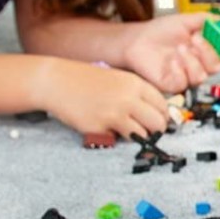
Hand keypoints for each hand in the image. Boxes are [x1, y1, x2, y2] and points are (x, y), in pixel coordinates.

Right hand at [37, 58, 167, 139]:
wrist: (57, 82)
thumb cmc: (87, 80)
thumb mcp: (117, 79)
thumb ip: (136, 94)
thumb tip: (156, 114)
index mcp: (134, 83)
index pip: (163, 105)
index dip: (163, 116)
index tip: (158, 121)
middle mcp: (128, 99)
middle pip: (158, 123)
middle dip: (156, 131)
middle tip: (148, 132)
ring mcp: (115, 114)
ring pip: (142, 135)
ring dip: (138, 137)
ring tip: (126, 130)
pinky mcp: (101, 128)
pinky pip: (119, 139)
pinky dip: (117, 137)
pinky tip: (107, 127)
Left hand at [122, 13, 219, 91]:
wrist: (137, 41)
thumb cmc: (159, 32)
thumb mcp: (186, 20)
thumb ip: (207, 20)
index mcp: (205, 50)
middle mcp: (199, 64)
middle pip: (217, 66)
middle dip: (209, 52)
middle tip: (196, 38)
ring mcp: (187, 76)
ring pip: (203, 76)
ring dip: (192, 60)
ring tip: (179, 48)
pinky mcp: (175, 84)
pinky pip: (185, 82)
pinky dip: (179, 70)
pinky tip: (170, 61)